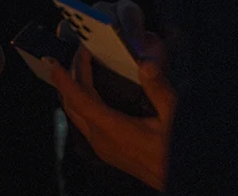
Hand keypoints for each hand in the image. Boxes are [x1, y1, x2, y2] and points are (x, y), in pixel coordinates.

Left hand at [51, 46, 176, 191]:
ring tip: (79, 68)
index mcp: (112, 129)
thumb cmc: (177, 152)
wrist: (184, 182)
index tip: (53, 63)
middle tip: (77, 55)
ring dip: (74, 91)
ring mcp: (103, 148)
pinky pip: (85, 123)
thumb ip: (159, 90)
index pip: (79, 100)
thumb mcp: (174, 118)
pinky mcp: (108, 152)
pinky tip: (90, 93)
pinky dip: (81, 103)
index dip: (64, 80)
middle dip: (70, 78)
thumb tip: (145, 63)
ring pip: (77, 116)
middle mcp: (101, 140)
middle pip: (73, 105)